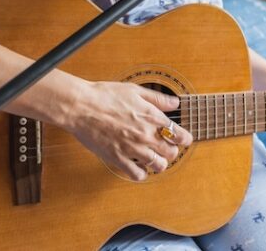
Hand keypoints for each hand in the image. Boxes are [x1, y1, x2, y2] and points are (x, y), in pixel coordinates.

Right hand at [67, 81, 192, 180]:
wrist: (81, 106)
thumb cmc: (105, 95)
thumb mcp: (135, 91)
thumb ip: (158, 99)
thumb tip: (175, 103)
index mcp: (152, 117)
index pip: (179, 135)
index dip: (184, 139)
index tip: (183, 140)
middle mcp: (146, 135)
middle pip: (171, 153)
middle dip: (172, 151)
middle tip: (166, 149)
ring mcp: (132, 148)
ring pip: (158, 166)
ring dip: (159, 164)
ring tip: (154, 159)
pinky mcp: (118, 158)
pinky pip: (137, 174)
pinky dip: (141, 174)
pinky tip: (139, 168)